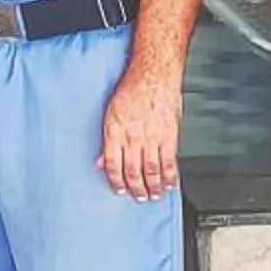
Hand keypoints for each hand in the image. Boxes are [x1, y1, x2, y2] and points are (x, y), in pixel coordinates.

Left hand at [99, 68, 181, 199]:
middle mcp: (132, 137)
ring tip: (153, 195)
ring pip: (151, 171)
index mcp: (115, 131)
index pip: (112, 165)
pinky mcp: (169, 135)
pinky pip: (169, 162)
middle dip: (135, 188)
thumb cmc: (133, 87)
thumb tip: (100, 160)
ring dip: (152, 186)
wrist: (154, 74)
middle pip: (132, 171)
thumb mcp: (111, 112)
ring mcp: (152, 137)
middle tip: (138, 196)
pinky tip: (169, 183)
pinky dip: (169, 176)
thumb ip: (107, 138)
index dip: (115, 181)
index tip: (119, 189)